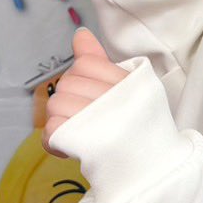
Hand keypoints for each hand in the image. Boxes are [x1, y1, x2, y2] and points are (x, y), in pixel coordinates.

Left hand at [43, 28, 128, 157]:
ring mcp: (98, 121)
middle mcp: (115, 98)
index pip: (85, 63)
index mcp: (127, 81)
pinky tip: (70, 144)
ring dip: (62, 120)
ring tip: (80, 132)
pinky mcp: (84, 144)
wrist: (150, 168)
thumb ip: (99, 60)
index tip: (95, 95)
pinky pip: (52, 130)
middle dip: (71, 99)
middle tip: (88, 118)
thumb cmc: (136, 125)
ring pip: (56, 105)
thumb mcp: (126, 86)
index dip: (84, 78)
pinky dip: (55, 138)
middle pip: (67, 83)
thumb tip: (80, 34)